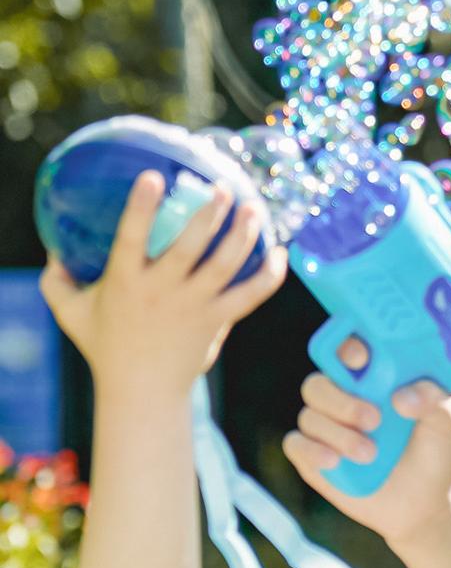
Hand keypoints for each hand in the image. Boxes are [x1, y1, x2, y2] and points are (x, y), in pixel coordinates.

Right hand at [38, 171, 287, 395]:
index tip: (153, 176)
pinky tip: (281, 254)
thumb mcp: (70, 313)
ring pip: (225, 267)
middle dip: (208, 215)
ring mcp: (194, 307)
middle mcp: (162, 291)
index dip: (142, 207)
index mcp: (125, 281)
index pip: (131, 237)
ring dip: (242, 236)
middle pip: (190, 248)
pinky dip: (269, 277)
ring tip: (254, 209)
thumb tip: (53, 252)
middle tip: (223, 187)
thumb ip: (57, 281)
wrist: (142, 390)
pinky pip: (251, 296)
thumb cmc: (105, 347)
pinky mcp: (217, 321)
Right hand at [283, 335, 450, 550]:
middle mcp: (344, 397)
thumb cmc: (435, 454)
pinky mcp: (313, 457)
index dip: (346, 346)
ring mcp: (326, 428)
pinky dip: (312, 450)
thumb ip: (434, 399)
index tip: (360, 357)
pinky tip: (334, 462)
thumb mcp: (447, 423)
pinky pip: (295, 444)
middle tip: (373, 420)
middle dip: (341, 400)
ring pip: (309, 415)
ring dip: (338, 434)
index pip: (347, 351)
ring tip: (371, 455)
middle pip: (318, 383)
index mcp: (373, 379)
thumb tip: (401, 397)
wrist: (425, 505)